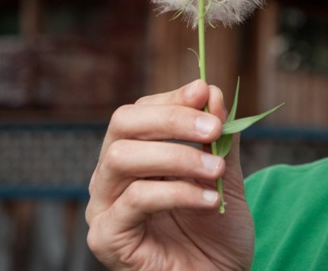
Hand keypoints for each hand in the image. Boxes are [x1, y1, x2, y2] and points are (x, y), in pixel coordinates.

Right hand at [86, 80, 253, 269]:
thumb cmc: (216, 229)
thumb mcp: (223, 173)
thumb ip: (217, 135)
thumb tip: (212, 91)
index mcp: (133, 155)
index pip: (140, 111)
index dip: (172, 99)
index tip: (205, 92)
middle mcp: (109, 176)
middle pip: (122, 124)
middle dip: (171, 119)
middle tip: (213, 127)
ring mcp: (103, 207)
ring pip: (122, 158)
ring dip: (177, 156)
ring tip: (216, 169)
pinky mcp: (106, 237)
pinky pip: (135, 200)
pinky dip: (178, 192)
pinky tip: (210, 200)